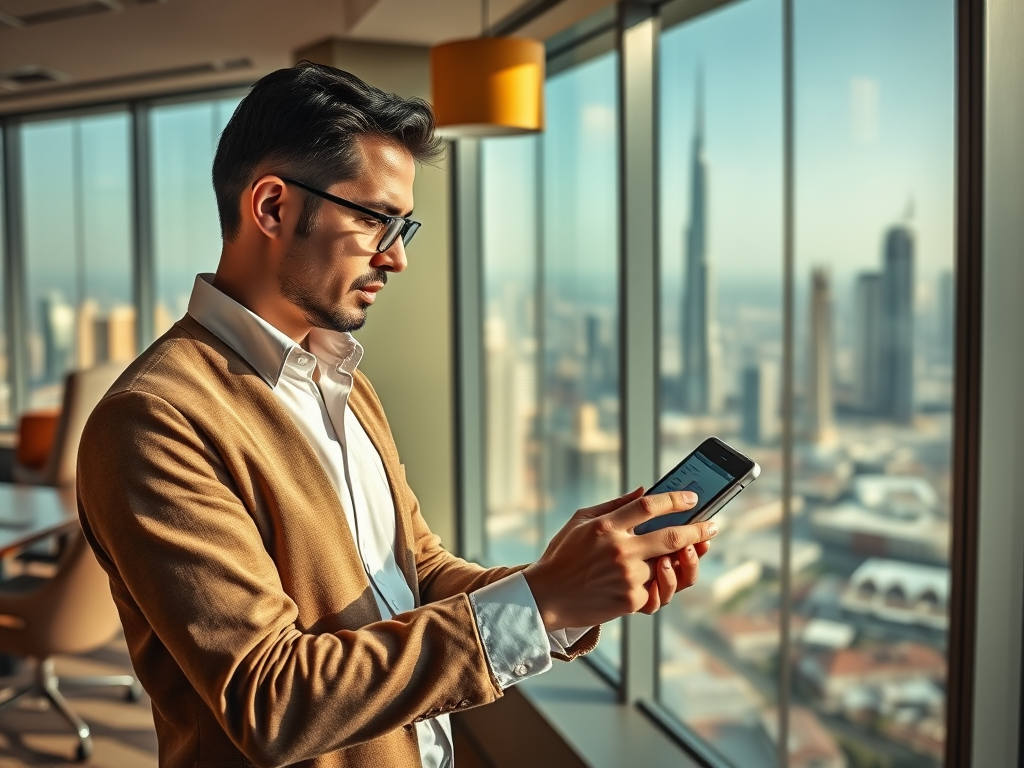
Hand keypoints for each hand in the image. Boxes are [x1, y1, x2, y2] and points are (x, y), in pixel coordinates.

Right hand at [522, 487, 718, 631]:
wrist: (546, 598)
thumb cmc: (563, 556)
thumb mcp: (580, 521)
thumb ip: (614, 505)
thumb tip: (644, 491)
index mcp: (606, 526)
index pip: (649, 506)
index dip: (675, 500)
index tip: (693, 499)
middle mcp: (619, 550)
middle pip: (671, 536)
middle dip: (697, 530)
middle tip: (713, 526)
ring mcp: (627, 577)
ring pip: (668, 566)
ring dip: (684, 559)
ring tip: (694, 551)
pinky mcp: (631, 601)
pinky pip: (656, 590)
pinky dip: (659, 583)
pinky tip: (660, 577)